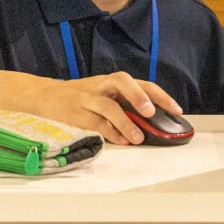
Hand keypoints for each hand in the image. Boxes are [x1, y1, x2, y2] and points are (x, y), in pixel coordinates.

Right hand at [33, 72, 181, 144]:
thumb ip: (125, 106)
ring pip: (109, 106)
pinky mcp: (76, 113)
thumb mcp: (105, 96)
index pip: (142, 83)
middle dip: (139, 96)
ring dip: (125, 122)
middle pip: (123, 82)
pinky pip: (96, 123)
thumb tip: (151, 125)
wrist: (46, 95)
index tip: (176, 109)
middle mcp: (103, 86)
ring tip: (138, 138)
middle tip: (151, 113)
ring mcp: (88, 98)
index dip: (160, 95)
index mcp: (114, 82)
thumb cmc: (82, 98)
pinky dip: (110, 133)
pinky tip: (122, 141)